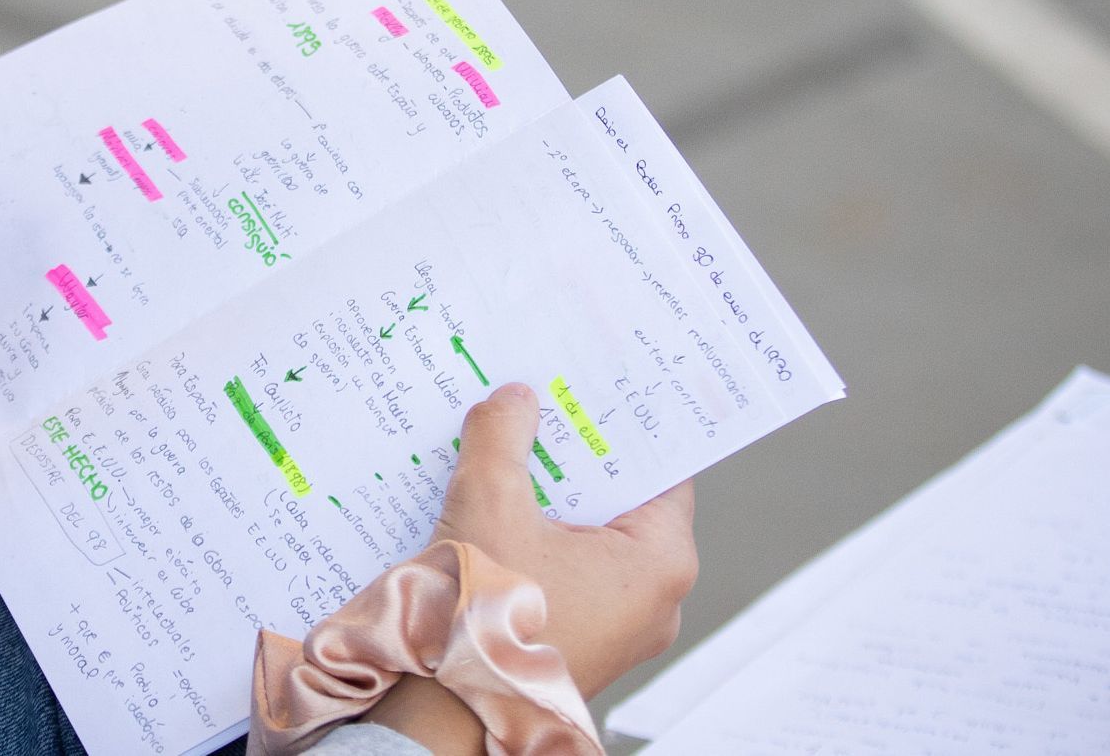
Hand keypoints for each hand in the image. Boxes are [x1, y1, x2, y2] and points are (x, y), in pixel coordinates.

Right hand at [436, 381, 697, 693]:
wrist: (448, 717)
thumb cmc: (484, 625)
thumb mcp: (489, 503)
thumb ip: (502, 436)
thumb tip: (514, 401)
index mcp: (661, 563)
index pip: (659, 470)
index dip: (619, 427)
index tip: (590, 391)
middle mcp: (655, 602)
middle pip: (617, 502)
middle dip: (569, 460)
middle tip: (533, 414)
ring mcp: (619, 630)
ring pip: (586, 541)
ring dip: (544, 502)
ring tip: (500, 461)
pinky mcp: (580, 644)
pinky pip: (566, 575)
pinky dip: (532, 544)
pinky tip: (486, 518)